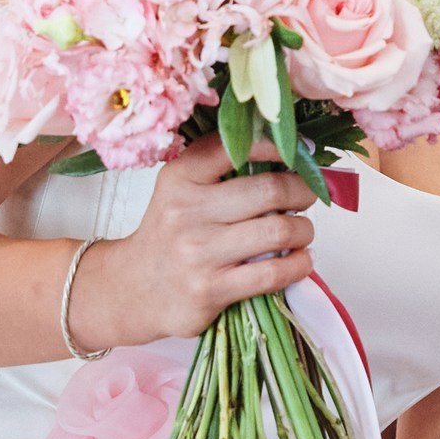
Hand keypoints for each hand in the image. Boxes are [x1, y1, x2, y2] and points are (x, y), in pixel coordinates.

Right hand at [68, 140, 316, 348]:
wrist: (132, 288)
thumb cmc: (170, 233)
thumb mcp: (182, 188)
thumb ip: (223, 166)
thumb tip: (292, 152)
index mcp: (181, 177)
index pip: (238, 148)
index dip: (281, 148)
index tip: (303, 154)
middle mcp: (186, 211)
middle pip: (270, 190)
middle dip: (302, 192)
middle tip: (307, 197)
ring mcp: (198, 253)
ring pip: (278, 231)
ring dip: (304, 231)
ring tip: (301, 232)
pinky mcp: (209, 290)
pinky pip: (273, 273)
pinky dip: (298, 265)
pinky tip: (298, 260)